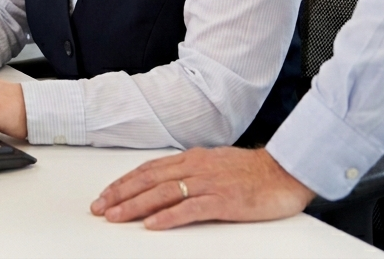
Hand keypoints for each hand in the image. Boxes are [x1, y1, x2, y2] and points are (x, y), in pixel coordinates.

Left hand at [91, 147, 314, 229]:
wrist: (284, 172)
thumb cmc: (252, 172)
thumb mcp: (215, 165)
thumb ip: (191, 173)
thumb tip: (167, 181)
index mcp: (192, 159)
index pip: (149, 169)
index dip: (125, 182)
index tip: (105, 195)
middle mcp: (195, 167)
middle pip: (149, 180)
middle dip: (121, 194)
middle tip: (99, 208)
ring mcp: (208, 183)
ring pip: (163, 193)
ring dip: (135, 205)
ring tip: (115, 216)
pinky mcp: (223, 201)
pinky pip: (190, 209)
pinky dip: (168, 216)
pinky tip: (153, 224)